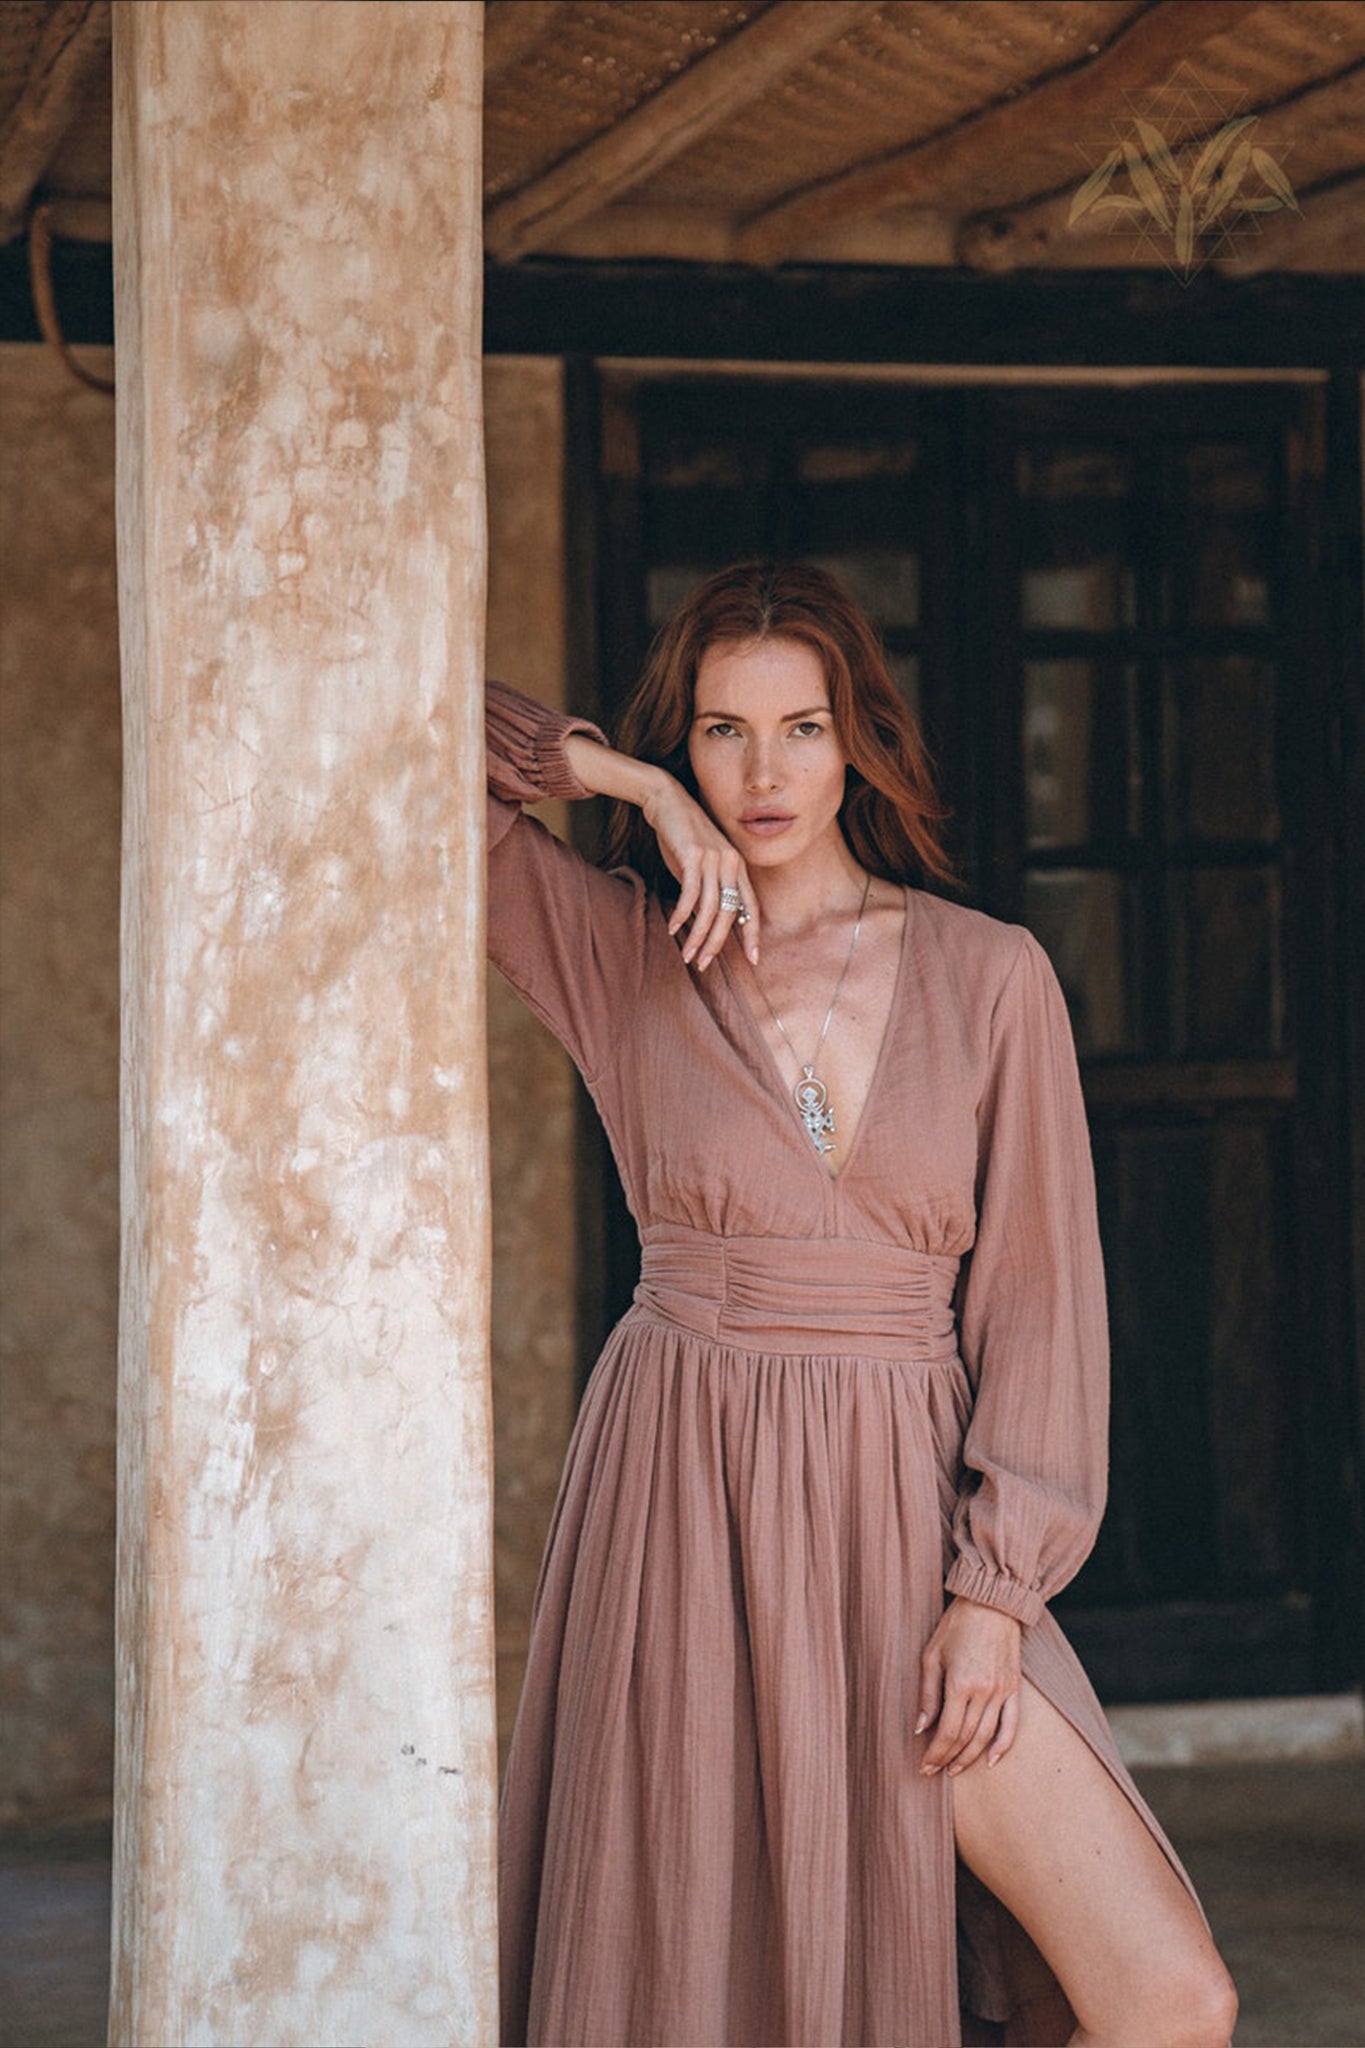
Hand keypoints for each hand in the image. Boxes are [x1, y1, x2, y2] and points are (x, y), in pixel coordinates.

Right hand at [643, 778, 760, 969]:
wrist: (668, 801)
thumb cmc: (683, 838)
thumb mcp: (701, 866)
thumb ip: (709, 890)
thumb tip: (704, 922)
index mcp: (738, 868)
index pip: (751, 907)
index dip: (752, 934)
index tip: (753, 959)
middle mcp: (731, 863)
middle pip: (729, 914)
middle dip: (716, 943)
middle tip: (702, 963)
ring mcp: (714, 858)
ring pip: (709, 908)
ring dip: (697, 935)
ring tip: (686, 954)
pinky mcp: (693, 855)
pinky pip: (689, 894)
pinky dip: (680, 914)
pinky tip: (672, 928)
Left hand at [915, 1597, 1021, 1776]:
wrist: (992, 1603)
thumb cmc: (956, 1625)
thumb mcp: (932, 1655)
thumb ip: (927, 1694)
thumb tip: (921, 1728)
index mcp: (960, 1683)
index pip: (947, 1732)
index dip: (935, 1754)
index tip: (924, 1767)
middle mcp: (984, 1692)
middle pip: (965, 1738)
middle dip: (948, 1758)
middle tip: (934, 1772)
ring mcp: (1002, 1691)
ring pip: (986, 1736)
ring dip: (970, 1757)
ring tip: (955, 1769)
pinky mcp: (1014, 1688)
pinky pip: (1012, 1724)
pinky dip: (1003, 1746)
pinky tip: (991, 1761)